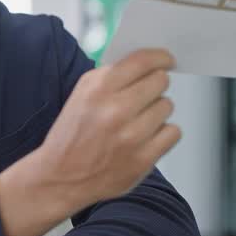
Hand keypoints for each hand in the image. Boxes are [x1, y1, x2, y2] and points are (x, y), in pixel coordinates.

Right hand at [25, 47, 180, 207]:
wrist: (61, 178)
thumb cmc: (71, 136)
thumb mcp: (81, 94)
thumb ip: (111, 76)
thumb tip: (146, 64)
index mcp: (98, 89)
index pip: (143, 61)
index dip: (160, 57)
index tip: (167, 60)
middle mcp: (116, 110)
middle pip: (160, 81)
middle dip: (154, 85)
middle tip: (145, 95)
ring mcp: (132, 136)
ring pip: (167, 106)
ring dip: (157, 111)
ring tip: (139, 121)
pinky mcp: (143, 159)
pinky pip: (173, 132)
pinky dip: (163, 133)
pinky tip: (147, 137)